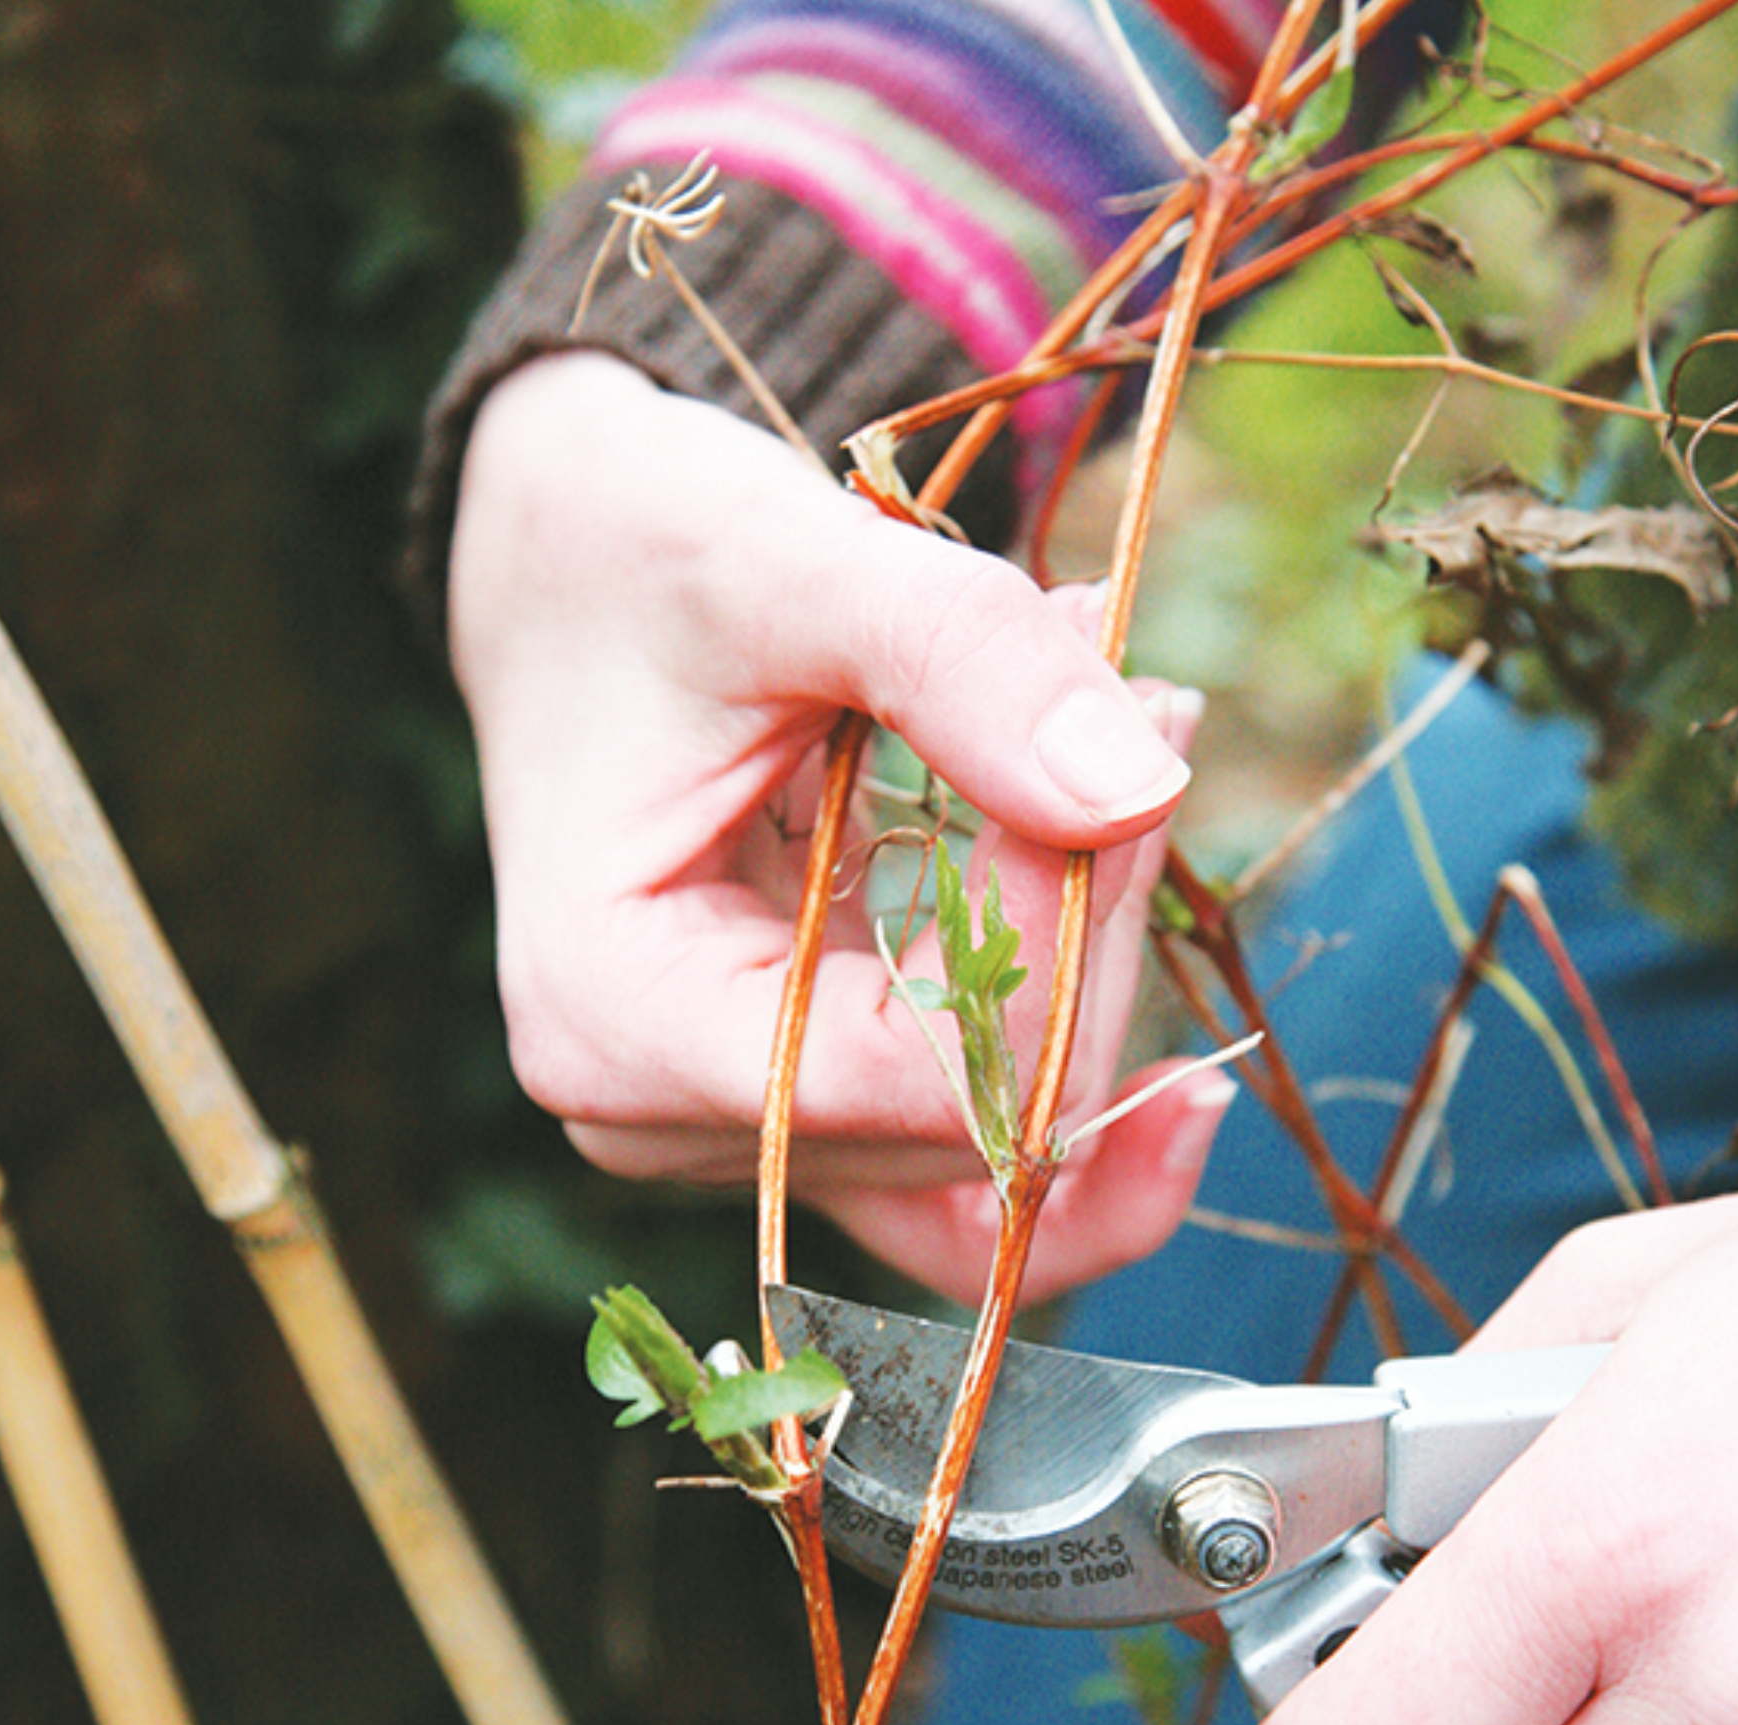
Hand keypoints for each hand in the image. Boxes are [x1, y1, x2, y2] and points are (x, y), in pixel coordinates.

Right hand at [448, 351, 1229, 1304]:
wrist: (573, 574)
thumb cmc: (636, 554)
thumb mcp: (787, 561)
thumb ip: (963, 662)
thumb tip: (1146, 792)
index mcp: (613, 1020)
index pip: (907, 1073)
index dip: (1048, 939)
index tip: (1128, 739)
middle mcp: (661, 1118)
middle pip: (977, 1117)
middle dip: (1093, 924)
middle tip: (1153, 706)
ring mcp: (740, 1131)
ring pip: (1005, 1135)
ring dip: (1101, 955)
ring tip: (1140, 751)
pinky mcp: (810, 1107)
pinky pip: (975, 1156)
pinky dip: (1075, 1056)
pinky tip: (1163, 1009)